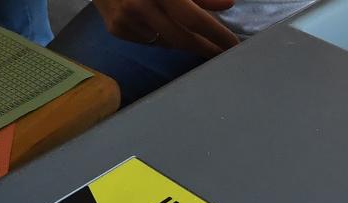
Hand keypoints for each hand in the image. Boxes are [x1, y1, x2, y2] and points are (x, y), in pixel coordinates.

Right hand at [91, 0, 239, 56]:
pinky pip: (147, 39)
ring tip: (192, 35)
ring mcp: (125, 20)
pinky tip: (156, 22)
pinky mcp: (115, 29)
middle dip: (203, 47)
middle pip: (180, 38)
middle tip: (219, 53)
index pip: (194, 18)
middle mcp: (141, 6)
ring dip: (181, 39)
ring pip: (164, 41)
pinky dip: (157, 34)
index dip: (216, 33)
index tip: (232, 46)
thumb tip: (228, 4)